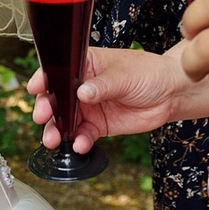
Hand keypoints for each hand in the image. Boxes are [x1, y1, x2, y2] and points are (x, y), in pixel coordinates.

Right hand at [30, 45, 208, 151]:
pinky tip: (80, 145)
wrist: (172, 94)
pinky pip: (83, 135)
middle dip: (47, 108)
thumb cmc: (150, 73)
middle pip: (57, 98)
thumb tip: (82, 93)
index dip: (45, 78)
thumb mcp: (125, 75)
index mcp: (86, 64)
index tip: (36, 88)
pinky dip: (79, 142)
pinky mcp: (99, 125)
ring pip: (65, 120)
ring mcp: (89, 107)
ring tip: (53, 140)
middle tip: (42, 117)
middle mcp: (82, 86)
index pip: (59, 70)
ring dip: (57, 131)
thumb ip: (102, 86)